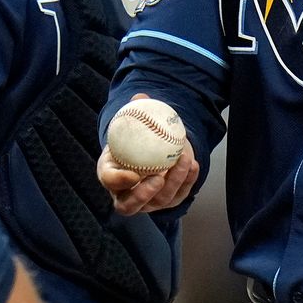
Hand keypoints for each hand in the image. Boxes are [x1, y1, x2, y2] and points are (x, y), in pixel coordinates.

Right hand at [98, 99, 198, 214]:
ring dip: (174, 181)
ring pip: (160, 201)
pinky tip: (193, 164)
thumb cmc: (135, 136)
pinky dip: (188, 181)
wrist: (150, 148)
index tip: (132, 173)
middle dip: (144, 195)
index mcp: (110, 174)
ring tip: (184, 160)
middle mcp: (125, 194)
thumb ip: (135, 111)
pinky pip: (179, 196)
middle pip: (130, 205)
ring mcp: (147, 202)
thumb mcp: (132, 124)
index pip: (109, 181)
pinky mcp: (167, 201)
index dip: (118, 181)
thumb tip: (140, 97)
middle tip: (158, 177)